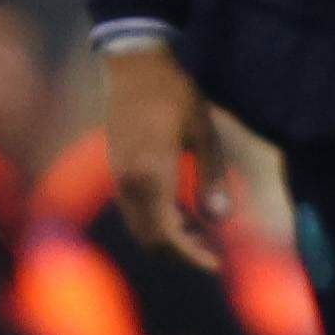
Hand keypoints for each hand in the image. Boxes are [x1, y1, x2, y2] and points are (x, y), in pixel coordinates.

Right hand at [105, 44, 229, 271]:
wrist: (134, 68)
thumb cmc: (175, 94)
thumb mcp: (203, 131)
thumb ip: (211, 176)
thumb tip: (219, 219)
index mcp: (151, 176)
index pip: (168, 236)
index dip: (192, 257)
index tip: (216, 266)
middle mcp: (128, 185)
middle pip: (151, 240)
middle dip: (181, 252)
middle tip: (213, 253)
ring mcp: (117, 180)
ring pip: (140, 228)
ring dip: (168, 239)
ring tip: (202, 234)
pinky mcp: (115, 172)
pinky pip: (134, 212)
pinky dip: (156, 222)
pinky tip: (181, 214)